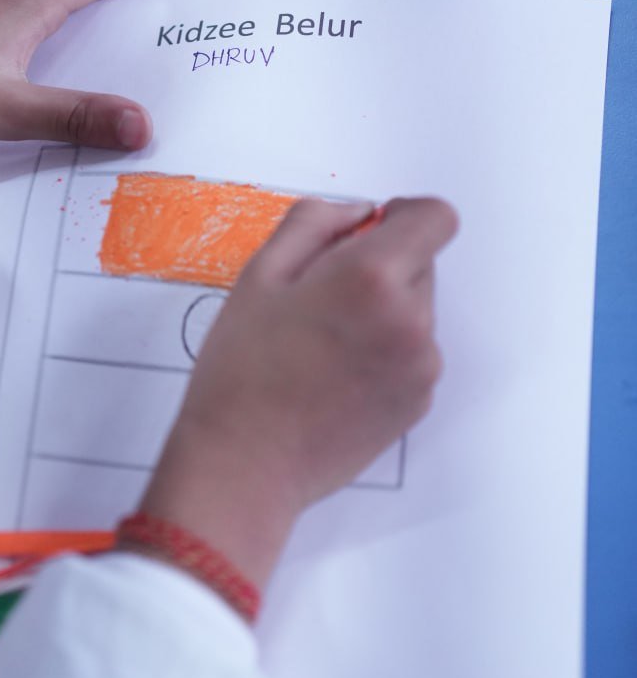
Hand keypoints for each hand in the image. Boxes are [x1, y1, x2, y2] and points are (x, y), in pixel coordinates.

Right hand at [138, 196, 458, 589]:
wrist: (246, 465)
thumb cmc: (242, 369)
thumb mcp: (260, 274)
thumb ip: (314, 222)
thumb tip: (360, 212)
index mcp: (373, 277)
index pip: (435, 218)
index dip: (404, 214)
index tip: (368, 231)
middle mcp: (412, 320)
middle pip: (421, 264)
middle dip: (381, 266)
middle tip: (318, 298)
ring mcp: (422, 366)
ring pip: (416, 310)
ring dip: (383, 310)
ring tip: (323, 343)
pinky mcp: (419, 402)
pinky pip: (413, 353)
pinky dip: (384, 351)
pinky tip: (334, 375)